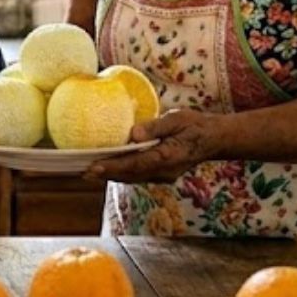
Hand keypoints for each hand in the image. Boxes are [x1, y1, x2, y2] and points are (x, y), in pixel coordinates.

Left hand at [84, 109, 218, 183]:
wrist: (214, 139)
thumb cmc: (194, 126)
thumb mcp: (177, 119)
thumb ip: (155, 127)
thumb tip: (133, 134)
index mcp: (168, 157)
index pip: (135, 164)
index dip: (112, 167)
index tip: (93, 167)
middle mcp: (164, 171)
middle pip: (130, 175)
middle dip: (106, 174)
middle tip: (82, 172)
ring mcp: (164, 175)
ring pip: (133, 178)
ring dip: (113, 175)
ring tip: (90, 171)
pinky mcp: (163, 174)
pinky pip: (139, 175)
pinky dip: (123, 172)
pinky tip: (110, 167)